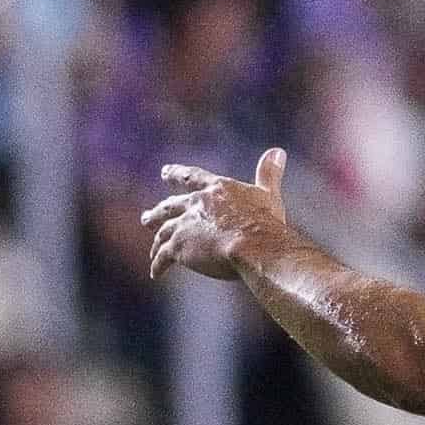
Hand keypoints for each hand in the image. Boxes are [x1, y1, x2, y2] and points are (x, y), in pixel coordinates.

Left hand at [143, 148, 293, 282]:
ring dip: (157, 242)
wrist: (255, 246)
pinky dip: (159, 265)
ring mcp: (184, 226)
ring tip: (152, 250)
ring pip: (163, 232)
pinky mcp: (179, 247)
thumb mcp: (268, 194)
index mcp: (216, 189)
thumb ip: (269, 173)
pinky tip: (156, 273)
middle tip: (147, 218)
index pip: (192, 178)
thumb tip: (277, 151)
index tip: (164, 172)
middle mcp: (195, 204)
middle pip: (170, 207)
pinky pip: (164, 257)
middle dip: (157, 213)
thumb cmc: (266, 222)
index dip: (177, 174)